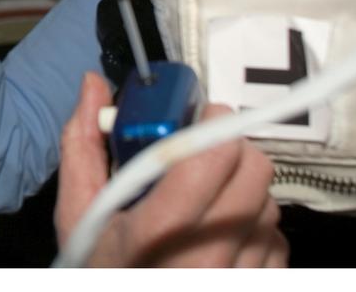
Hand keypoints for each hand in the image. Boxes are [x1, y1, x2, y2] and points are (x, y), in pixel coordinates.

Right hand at [56, 72, 287, 266]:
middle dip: (232, 151)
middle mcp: (208, 258)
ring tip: (209, 202)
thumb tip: (94, 83)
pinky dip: (256, 230)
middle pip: (254, 172)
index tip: (201, 116)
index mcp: (159, 231)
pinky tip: (223, 238)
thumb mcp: (78, 212)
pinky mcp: (259, 288)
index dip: (213, 125)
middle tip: (207, 152)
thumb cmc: (98, 267)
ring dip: (245, 192)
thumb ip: (82, 145)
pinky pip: (277, 242)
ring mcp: (239, 278)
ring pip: (269, 205)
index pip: (212, 157)